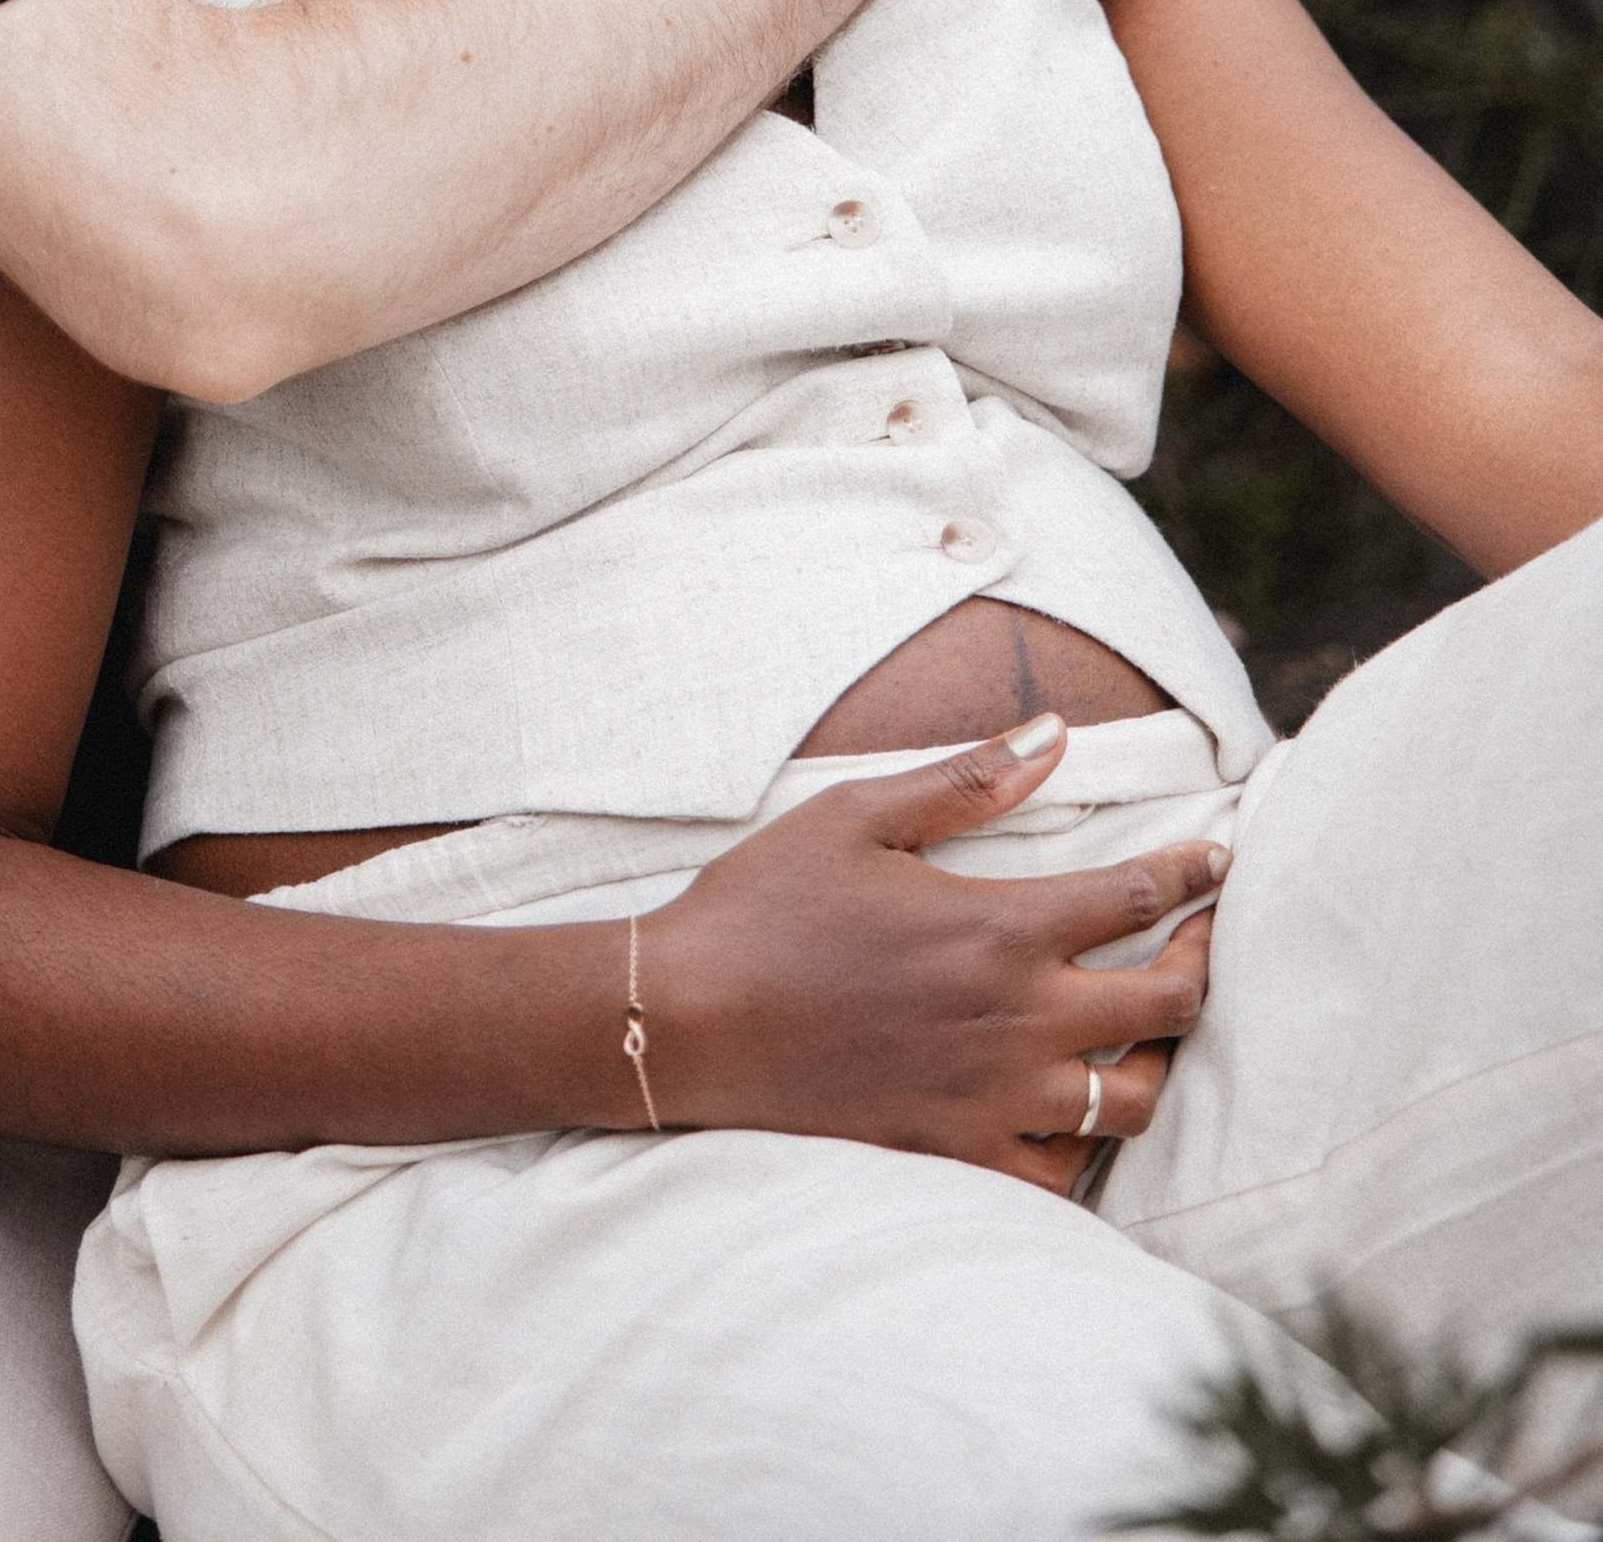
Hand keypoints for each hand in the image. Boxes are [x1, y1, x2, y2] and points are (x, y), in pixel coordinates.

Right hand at [637, 713, 1225, 1192]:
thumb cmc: (764, 906)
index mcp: (1001, 928)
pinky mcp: (958, 1156)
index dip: (1191, 874)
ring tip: (1151, 1038)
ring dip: (1158, 1064)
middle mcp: (1018, 1021)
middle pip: (1167, 1007)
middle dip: (1203, 966)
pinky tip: (1073, 1115)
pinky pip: (1061, 1175)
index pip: (1136, 896)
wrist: (687, 1022)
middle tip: (1202, 942)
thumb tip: (1058, 731)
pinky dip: (1084, 1146)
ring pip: (1131, 1103)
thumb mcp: (858, 817)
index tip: (1218, 860)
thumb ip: (968, 780)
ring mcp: (994, 1100)